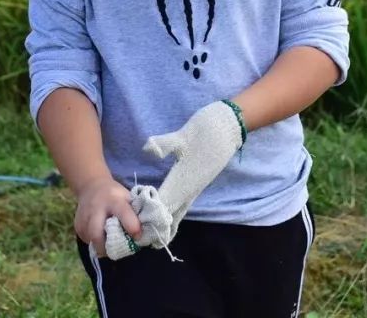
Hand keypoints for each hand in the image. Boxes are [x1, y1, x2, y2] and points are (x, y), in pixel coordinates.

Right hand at [74, 176, 140, 257]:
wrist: (91, 186)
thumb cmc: (115, 196)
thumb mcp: (127, 198)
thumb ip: (135, 213)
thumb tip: (147, 233)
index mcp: (114, 200)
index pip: (123, 212)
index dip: (131, 225)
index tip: (138, 236)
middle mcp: (96, 208)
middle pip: (96, 233)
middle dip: (106, 246)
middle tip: (115, 251)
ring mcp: (84, 216)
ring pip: (90, 239)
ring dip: (101, 246)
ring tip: (109, 242)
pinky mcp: (77, 225)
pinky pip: (86, 240)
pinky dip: (94, 243)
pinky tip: (100, 236)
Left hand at [103, 100, 244, 259]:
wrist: (228, 126)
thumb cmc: (205, 130)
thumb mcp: (183, 136)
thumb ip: (164, 144)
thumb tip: (147, 149)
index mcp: (183, 178)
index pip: (163, 204)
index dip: (150, 218)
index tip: (138, 231)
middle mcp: (190, 187)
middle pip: (171, 213)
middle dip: (157, 227)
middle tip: (143, 241)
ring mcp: (196, 185)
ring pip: (179, 209)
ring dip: (166, 221)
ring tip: (153, 234)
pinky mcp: (198, 181)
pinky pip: (184, 201)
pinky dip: (174, 211)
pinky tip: (167, 214)